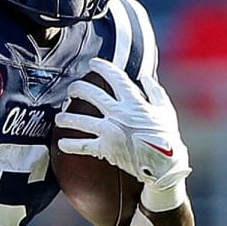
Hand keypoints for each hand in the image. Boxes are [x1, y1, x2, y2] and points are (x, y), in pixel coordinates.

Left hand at [54, 58, 190, 206]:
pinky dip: (71, 145)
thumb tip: (146, 78)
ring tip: (59, 118)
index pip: (115, 78)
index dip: (102, 67)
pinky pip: (83, 146)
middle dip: (78, 89)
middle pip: (92, 94)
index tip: (93, 63)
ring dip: (67, 118)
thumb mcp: (165, 110)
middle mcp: (119, 114)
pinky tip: (61, 143)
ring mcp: (110, 131)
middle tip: (72, 89)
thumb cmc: (167, 136)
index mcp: (134, 102)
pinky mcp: (106, 148)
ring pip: (82, 120)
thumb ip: (155, 92)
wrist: (164, 162)